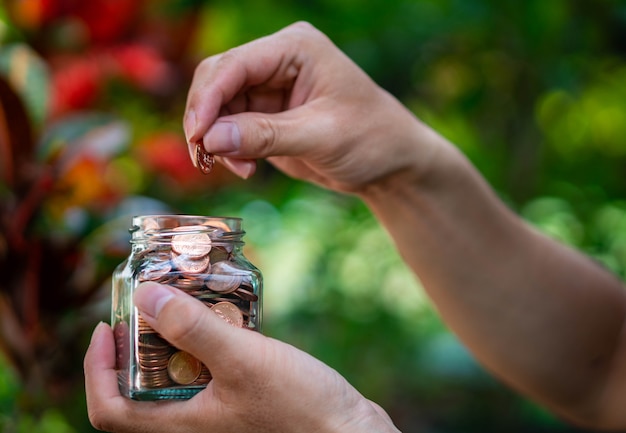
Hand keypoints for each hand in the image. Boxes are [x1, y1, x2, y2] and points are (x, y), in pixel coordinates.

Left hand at [84, 282, 398, 432]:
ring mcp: (215, 412)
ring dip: (169, 338)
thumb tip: (145, 297)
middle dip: (134, 342)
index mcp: (181, 424)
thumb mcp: (243, 360)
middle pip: (138, 387)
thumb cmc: (298, 406)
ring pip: (172, 375)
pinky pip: (204, 370)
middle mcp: (191, 422)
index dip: (97, 369)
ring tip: (182, 301)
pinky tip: (222, 317)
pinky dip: (201, 343)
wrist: (347, 430)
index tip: (106, 325)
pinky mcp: (237, 400)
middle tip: (146, 302)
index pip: (110, 410)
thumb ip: (194, 329)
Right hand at [184, 21, 437, 193]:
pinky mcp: (266, 115)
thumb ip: (266, 135)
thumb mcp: (321, 136)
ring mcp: (269, 88)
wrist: (389, 164)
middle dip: (206, 118)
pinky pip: (230, 128)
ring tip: (237, 167)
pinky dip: (229, 149)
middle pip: (218, 80)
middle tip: (205, 156)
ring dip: (217, 139)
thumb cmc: (370, 138)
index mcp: (296, 48)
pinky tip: (246, 169)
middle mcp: (278, 61)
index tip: (198, 135)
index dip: (209, 98)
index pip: (236, 64)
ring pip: (219, 107)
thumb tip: (211, 139)